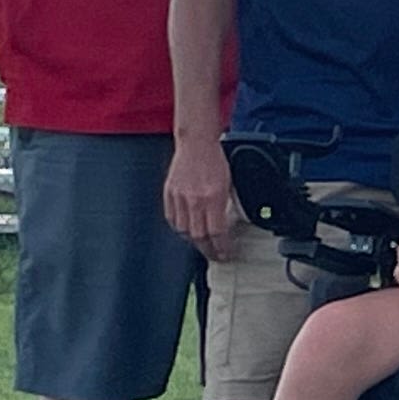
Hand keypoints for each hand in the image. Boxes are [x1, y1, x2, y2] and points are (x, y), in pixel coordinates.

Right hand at [163, 138, 238, 258]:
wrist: (196, 144)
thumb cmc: (215, 161)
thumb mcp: (229, 184)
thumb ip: (225, 206)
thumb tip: (226, 226)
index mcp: (213, 197)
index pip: (217, 232)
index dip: (221, 247)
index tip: (226, 253)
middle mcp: (195, 200)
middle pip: (199, 236)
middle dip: (208, 250)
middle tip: (215, 255)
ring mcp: (180, 197)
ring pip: (184, 231)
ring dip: (193, 241)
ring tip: (202, 244)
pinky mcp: (169, 193)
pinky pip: (172, 219)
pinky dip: (180, 228)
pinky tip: (187, 230)